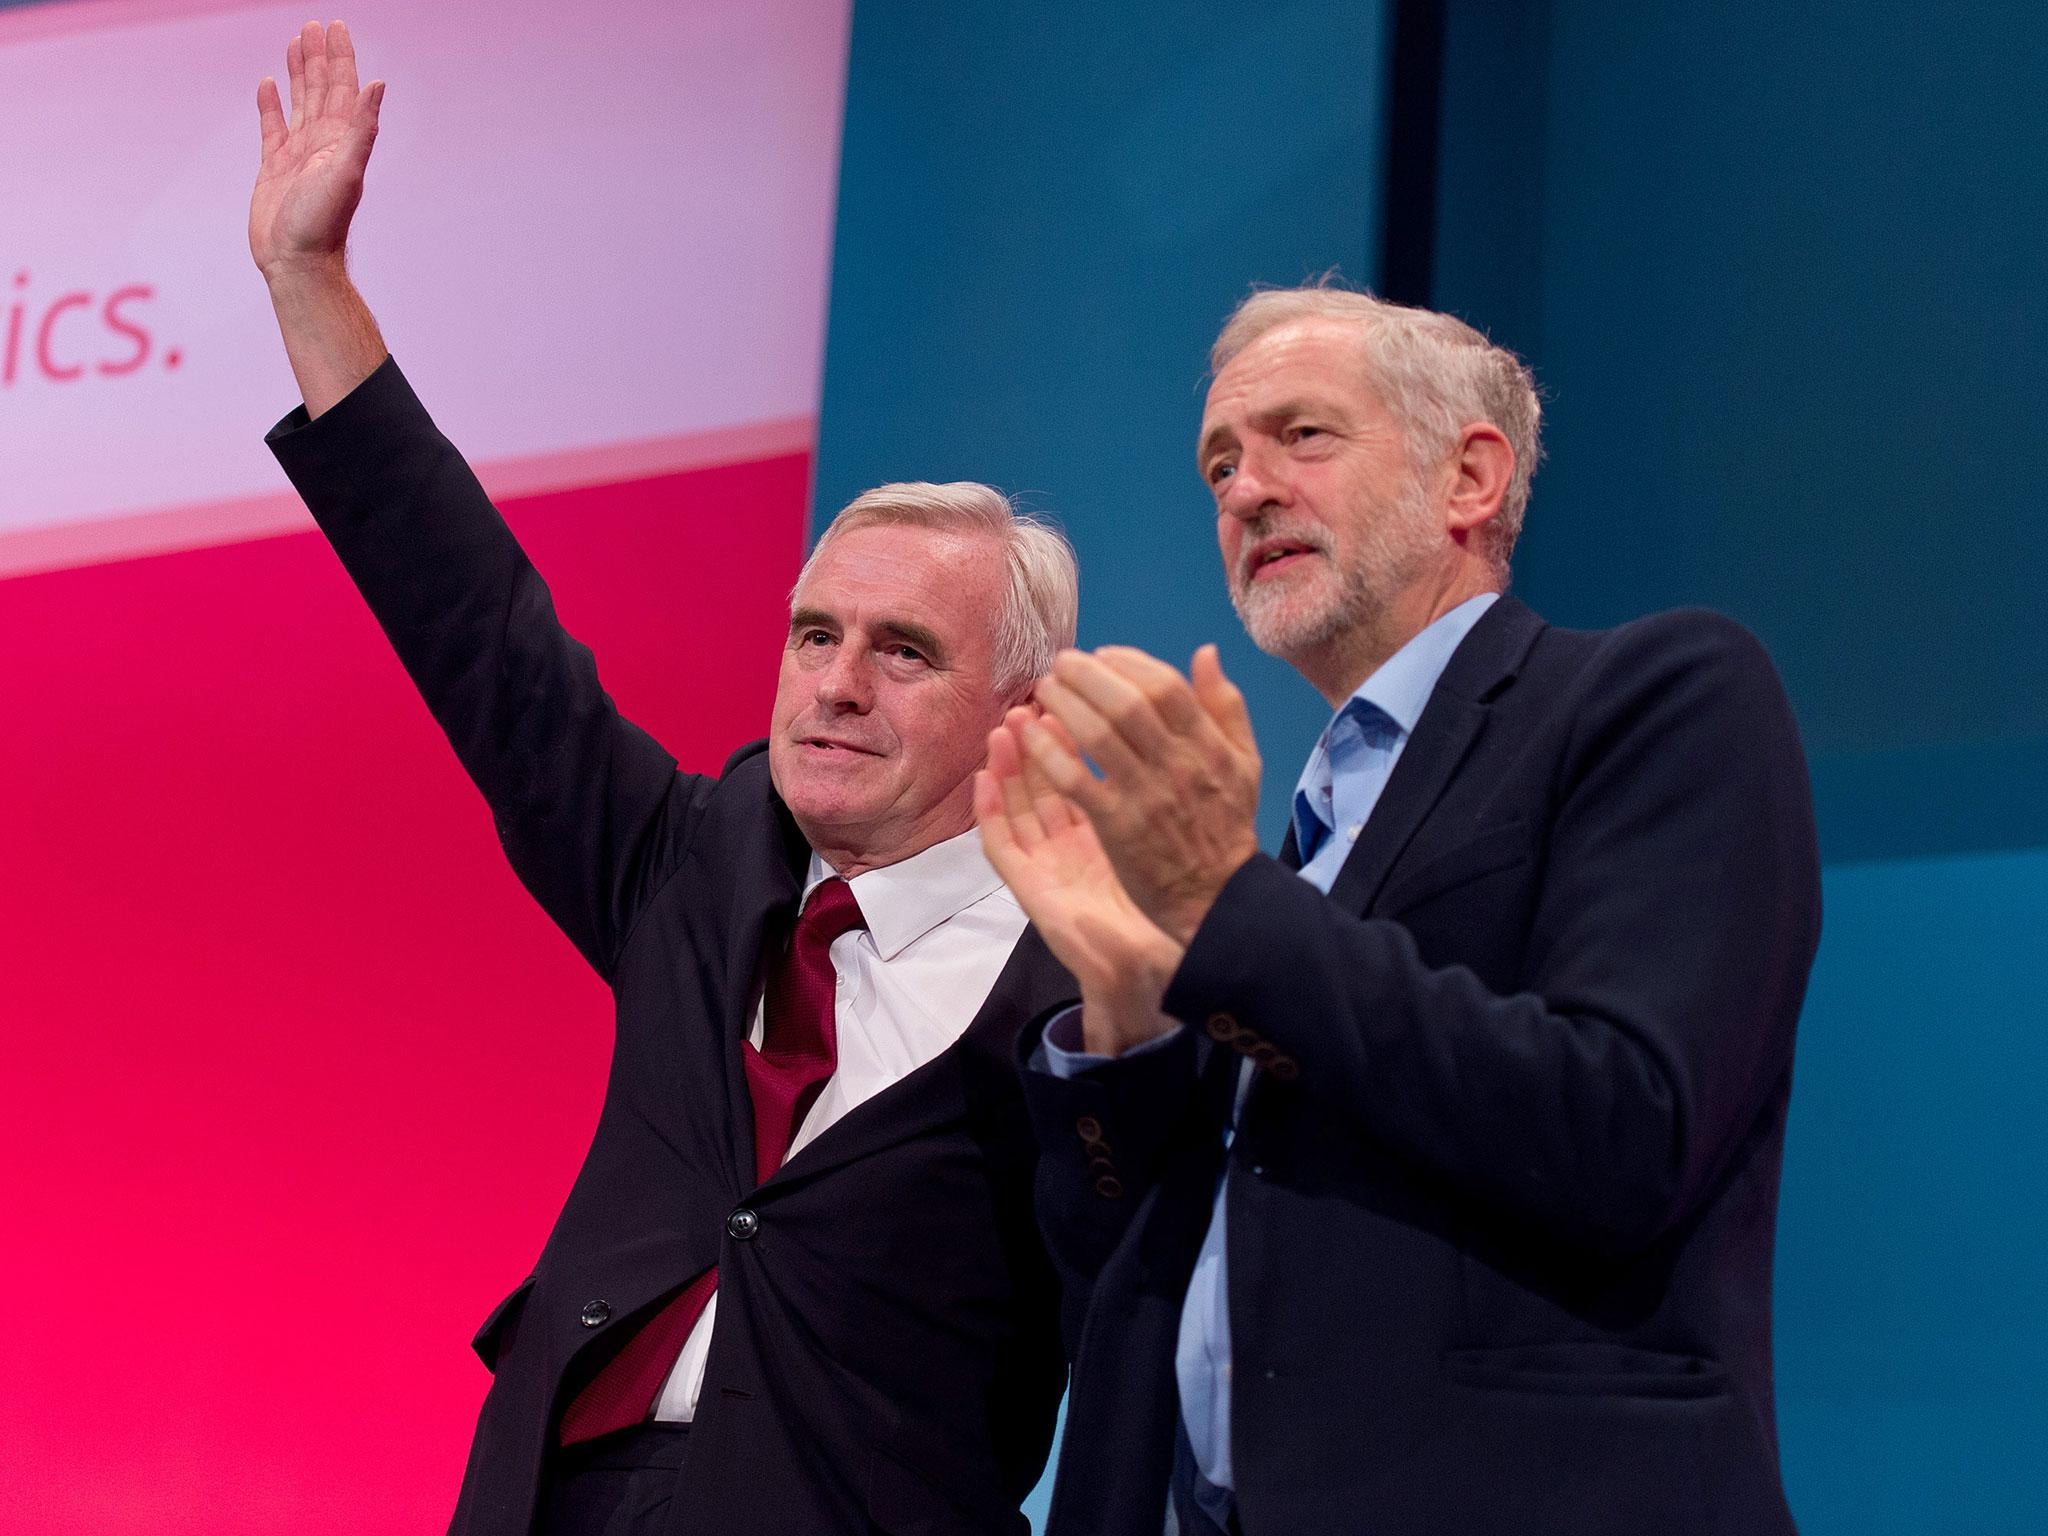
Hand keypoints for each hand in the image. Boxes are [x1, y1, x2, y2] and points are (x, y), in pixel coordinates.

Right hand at [250, 21, 385, 280]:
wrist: (298, 262)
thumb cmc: (323, 224)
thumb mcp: (347, 171)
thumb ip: (362, 128)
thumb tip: (378, 85)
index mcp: (341, 140)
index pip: (342, 88)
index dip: (340, 56)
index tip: (335, 25)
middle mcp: (323, 143)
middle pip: (321, 88)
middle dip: (319, 56)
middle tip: (315, 24)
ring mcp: (299, 153)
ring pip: (299, 102)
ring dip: (297, 73)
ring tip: (296, 43)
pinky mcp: (275, 167)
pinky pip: (272, 127)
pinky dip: (271, 104)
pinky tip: (267, 85)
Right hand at [975, 709, 1183, 1055]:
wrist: (1153, 966)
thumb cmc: (1160, 909)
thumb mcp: (1170, 841)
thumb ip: (1170, 791)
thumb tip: (1174, 744)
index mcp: (1103, 827)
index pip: (1082, 770)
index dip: (1075, 731)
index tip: (1076, 693)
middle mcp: (1070, 842)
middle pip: (1045, 780)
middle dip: (1038, 737)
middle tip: (1032, 697)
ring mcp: (1047, 863)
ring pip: (1019, 804)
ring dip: (1008, 763)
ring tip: (1003, 725)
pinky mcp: (1030, 888)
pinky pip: (1001, 846)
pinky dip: (988, 812)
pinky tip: (982, 780)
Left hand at [1023, 644, 1260, 945]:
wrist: (1217, 897)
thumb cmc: (1226, 825)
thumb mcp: (1244, 762)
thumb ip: (1227, 706)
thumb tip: (1205, 653)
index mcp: (1209, 746)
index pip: (1165, 687)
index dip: (1128, 662)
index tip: (1103, 654)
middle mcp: (1178, 766)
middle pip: (1126, 704)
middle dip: (1087, 675)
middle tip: (1062, 663)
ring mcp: (1146, 797)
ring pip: (1097, 736)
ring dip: (1064, 705)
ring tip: (1044, 691)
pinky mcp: (1117, 827)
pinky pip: (1075, 780)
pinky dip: (1050, 752)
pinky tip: (1033, 733)